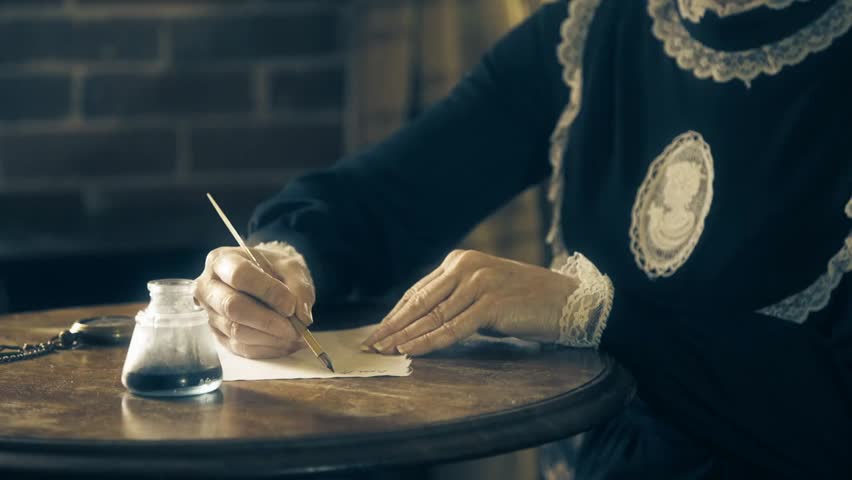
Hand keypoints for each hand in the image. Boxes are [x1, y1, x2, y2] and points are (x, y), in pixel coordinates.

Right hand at [195, 244, 314, 358]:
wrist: (265, 278)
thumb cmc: (275, 269)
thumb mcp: (291, 267)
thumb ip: (299, 287)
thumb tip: (301, 317)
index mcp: (222, 260)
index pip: (240, 275)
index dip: (267, 291)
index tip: (291, 305)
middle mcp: (208, 287)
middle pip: (232, 307)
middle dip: (267, 321)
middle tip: (294, 328)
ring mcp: (210, 313)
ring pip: (236, 331)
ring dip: (270, 338)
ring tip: (296, 337)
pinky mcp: (218, 334)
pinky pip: (240, 347)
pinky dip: (266, 349)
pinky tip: (286, 344)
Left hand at [361, 249, 577, 355]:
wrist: (568, 302)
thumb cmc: (525, 301)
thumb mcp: (484, 293)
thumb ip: (455, 301)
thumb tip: (420, 322)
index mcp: (461, 260)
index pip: (419, 290)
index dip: (395, 313)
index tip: (377, 330)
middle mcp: (466, 266)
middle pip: (420, 301)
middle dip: (392, 325)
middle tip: (369, 344)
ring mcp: (479, 283)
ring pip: (432, 316)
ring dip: (405, 336)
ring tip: (384, 350)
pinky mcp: (490, 303)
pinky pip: (452, 328)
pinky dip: (428, 342)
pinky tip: (411, 350)